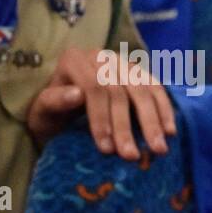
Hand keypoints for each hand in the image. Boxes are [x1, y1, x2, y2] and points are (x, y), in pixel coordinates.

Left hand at [26, 46, 176, 160]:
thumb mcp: (41, 112)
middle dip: (126, 125)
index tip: (105, 149)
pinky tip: (170, 131)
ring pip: (141, 87)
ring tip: (158, 149)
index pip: (92, 86)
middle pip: (118, 88)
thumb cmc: (50, 113)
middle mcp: (99, 56)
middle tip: (131, 156)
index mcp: (73, 60)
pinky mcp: (136, 72)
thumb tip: (77, 95)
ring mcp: (120, 62)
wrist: (60, 109)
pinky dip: (164, 109)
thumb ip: (53, 101)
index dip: (101, 118)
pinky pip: (155, 87)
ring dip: (152, 120)